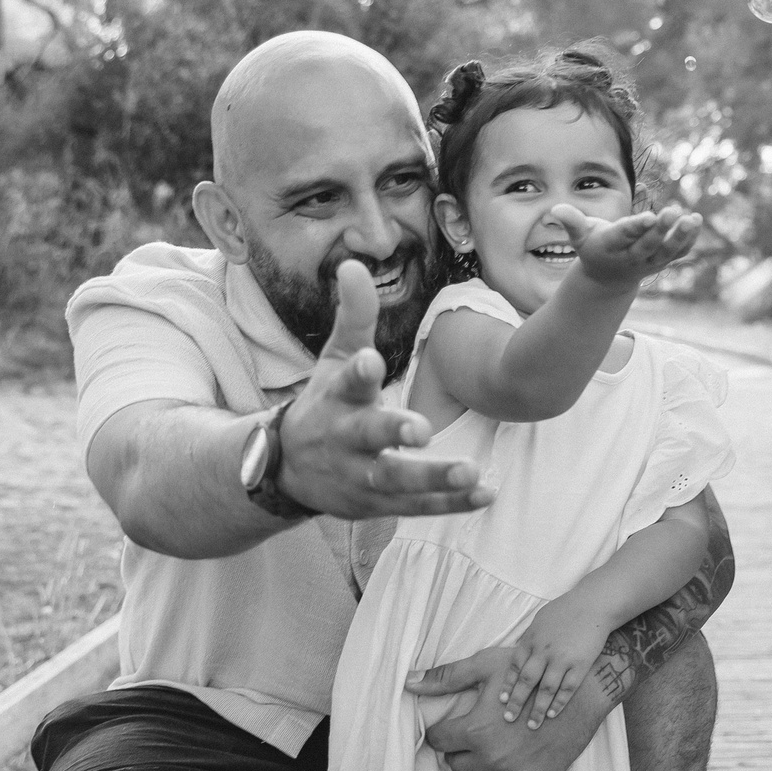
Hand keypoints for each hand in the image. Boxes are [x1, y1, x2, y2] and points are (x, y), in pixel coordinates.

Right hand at [279, 260, 496, 518]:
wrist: (285, 469)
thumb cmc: (324, 402)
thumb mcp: (334, 357)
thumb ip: (353, 315)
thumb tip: (354, 263)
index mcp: (337, 396)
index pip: (347, 380)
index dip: (360, 371)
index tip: (372, 361)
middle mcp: (345, 437)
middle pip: (367, 435)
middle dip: (393, 432)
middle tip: (423, 430)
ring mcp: (359, 475)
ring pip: (395, 480)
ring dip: (432, 478)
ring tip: (470, 471)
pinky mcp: (376, 505)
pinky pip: (416, 507)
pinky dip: (450, 503)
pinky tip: (486, 493)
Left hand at [409, 644, 616, 770]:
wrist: (582, 692)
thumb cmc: (532, 675)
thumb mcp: (487, 667)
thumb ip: (446, 677)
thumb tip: (408, 682)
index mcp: (476, 731)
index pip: (440, 742)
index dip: (438, 735)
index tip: (441, 732)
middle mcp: (494, 758)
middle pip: (457, 767)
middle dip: (454, 756)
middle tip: (457, 748)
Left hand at [500, 603, 609, 729]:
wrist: (594, 605)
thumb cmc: (565, 612)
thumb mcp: (539, 621)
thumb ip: (528, 642)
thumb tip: (517, 659)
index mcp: (531, 640)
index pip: (514, 667)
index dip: (508, 685)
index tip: (502, 701)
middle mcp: (544, 651)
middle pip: (526, 681)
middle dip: (517, 701)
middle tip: (509, 719)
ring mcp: (563, 659)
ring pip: (546, 689)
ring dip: (538, 709)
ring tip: (532, 725)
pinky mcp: (581, 664)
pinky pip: (568, 688)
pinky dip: (559, 703)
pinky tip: (553, 715)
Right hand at [552, 204, 702, 291]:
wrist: (607, 279)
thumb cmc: (593, 247)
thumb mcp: (579, 236)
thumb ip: (572, 222)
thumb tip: (555, 209)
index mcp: (611, 247)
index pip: (625, 236)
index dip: (637, 227)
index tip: (650, 216)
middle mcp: (631, 257)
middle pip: (648, 245)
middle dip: (661, 230)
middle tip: (674, 211)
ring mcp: (649, 262)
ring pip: (667, 251)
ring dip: (681, 237)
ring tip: (693, 218)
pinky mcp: (661, 261)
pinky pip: (677, 253)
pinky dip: (689, 241)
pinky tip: (696, 222)